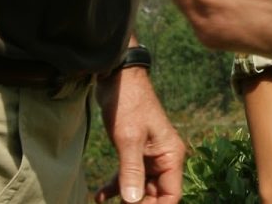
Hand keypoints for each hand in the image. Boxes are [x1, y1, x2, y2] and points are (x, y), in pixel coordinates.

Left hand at [94, 67, 185, 203]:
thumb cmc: (129, 105)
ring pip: (141, 189)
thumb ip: (131, 171)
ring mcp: (149, 156)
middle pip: (156, 195)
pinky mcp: (134, 152)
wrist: (118, 79)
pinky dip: (115, 188)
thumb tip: (133, 201)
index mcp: (170, 154)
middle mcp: (163, 158)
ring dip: (125, 200)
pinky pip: (128, 178)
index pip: (172, 194)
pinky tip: (99, 196)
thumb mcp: (129, 139)